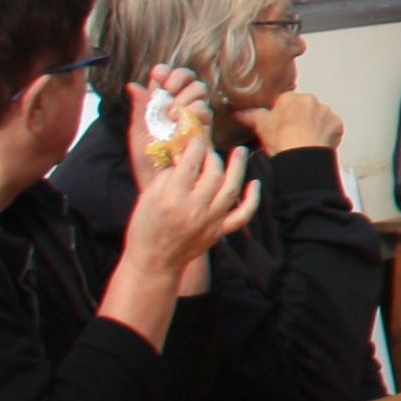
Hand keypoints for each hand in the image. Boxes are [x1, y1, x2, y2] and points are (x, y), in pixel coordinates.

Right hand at [117, 129, 256, 307]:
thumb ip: (167, 175)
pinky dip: (252, 199)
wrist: (154, 261)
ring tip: (240, 151)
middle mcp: (194, 208)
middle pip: (213, 173)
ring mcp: (210, 221)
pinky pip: (243, 214)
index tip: (197, 139)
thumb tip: (185, 155)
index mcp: (172, 197)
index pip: (190, 162)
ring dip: (238, 168)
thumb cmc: (145, 226)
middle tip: (209, 151)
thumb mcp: (147, 196)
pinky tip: (255, 183)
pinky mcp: (219, 231)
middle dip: (213, 156)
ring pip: (231, 188)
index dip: (196, 146)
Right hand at [249, 89, 343, 155]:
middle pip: (304, 108)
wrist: (302, 154)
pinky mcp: (337, 124)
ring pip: (318, 117)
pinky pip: (331, 127)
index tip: (281, 128)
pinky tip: (317, 143)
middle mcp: (311, 99)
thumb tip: (237, 112)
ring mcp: (326, 111)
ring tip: (305, 142)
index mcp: (291, 97)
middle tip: (293, 136)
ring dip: (314, 126)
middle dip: (299, 119)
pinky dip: (326, 134)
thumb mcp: (260, 125)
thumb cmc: (280, 138)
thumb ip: (249, 115)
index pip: (285, 103)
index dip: (282, 116)